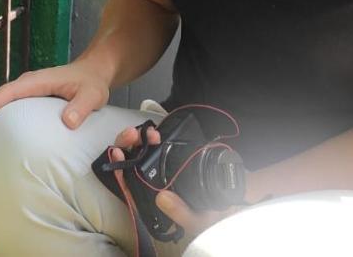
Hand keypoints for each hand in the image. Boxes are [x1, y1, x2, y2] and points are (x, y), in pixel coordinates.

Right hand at [0, 60, 110, 143]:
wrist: (93, 72)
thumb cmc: (91, 83)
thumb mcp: (92, 95)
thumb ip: (81, 107)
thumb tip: (67, 122)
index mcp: (36, 81)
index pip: (9, 93)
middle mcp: (26, 85)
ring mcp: (26, 92)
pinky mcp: (28, 100)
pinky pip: (7, 109)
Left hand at [111, 124, 241, 240]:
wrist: (234, 206)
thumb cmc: (213, 218)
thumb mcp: (199, 221)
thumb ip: (181, 214)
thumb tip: (162, 198)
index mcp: (154, 202)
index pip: (129, 186)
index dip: (120, 169)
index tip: (118, 153)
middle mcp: (154, 186)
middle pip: (131, 164)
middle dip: (128, 146)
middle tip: (134, 135)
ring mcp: (162, 172)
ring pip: (141, 153)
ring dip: (140, 140)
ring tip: (149, 132)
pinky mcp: (172, 160)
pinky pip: (157, 148)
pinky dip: (154, 139)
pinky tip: (156, 132)